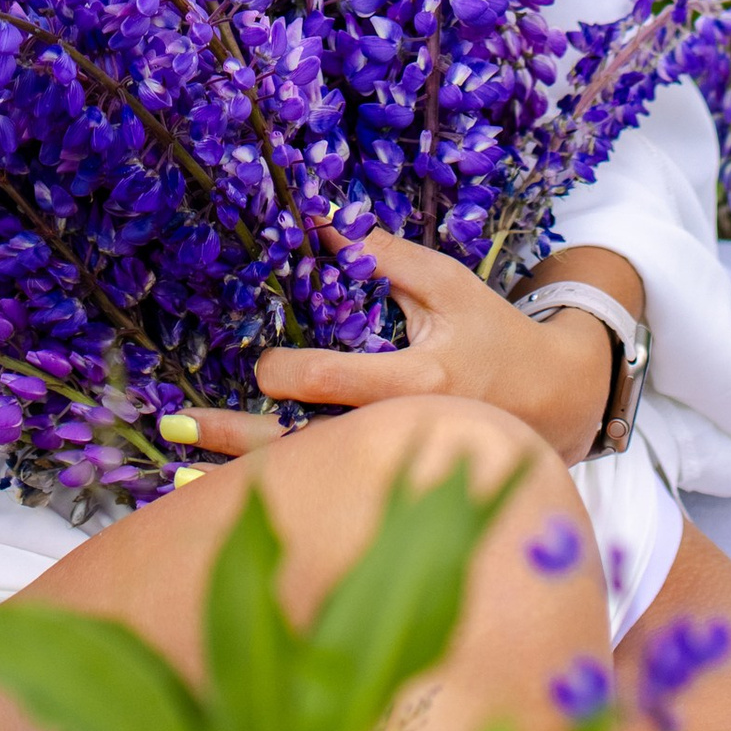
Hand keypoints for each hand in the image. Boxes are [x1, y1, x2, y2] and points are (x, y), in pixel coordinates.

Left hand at [171, 234, 620, 463]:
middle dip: (238, 437)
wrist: (554, 403)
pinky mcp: (387, 482)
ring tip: (175, 481)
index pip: (343, 384)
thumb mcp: (449, 285)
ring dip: (238, 480)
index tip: (264, 365)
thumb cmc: (495, 334)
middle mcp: (398, 435)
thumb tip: (326, 223)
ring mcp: (391, 467)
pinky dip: (270, 499)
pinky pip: (318, 493)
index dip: (297, 373)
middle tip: (180, 422)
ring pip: (305, 480)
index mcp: (419, 384)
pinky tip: (219, 507)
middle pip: (306, 444)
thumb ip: (389, 259)